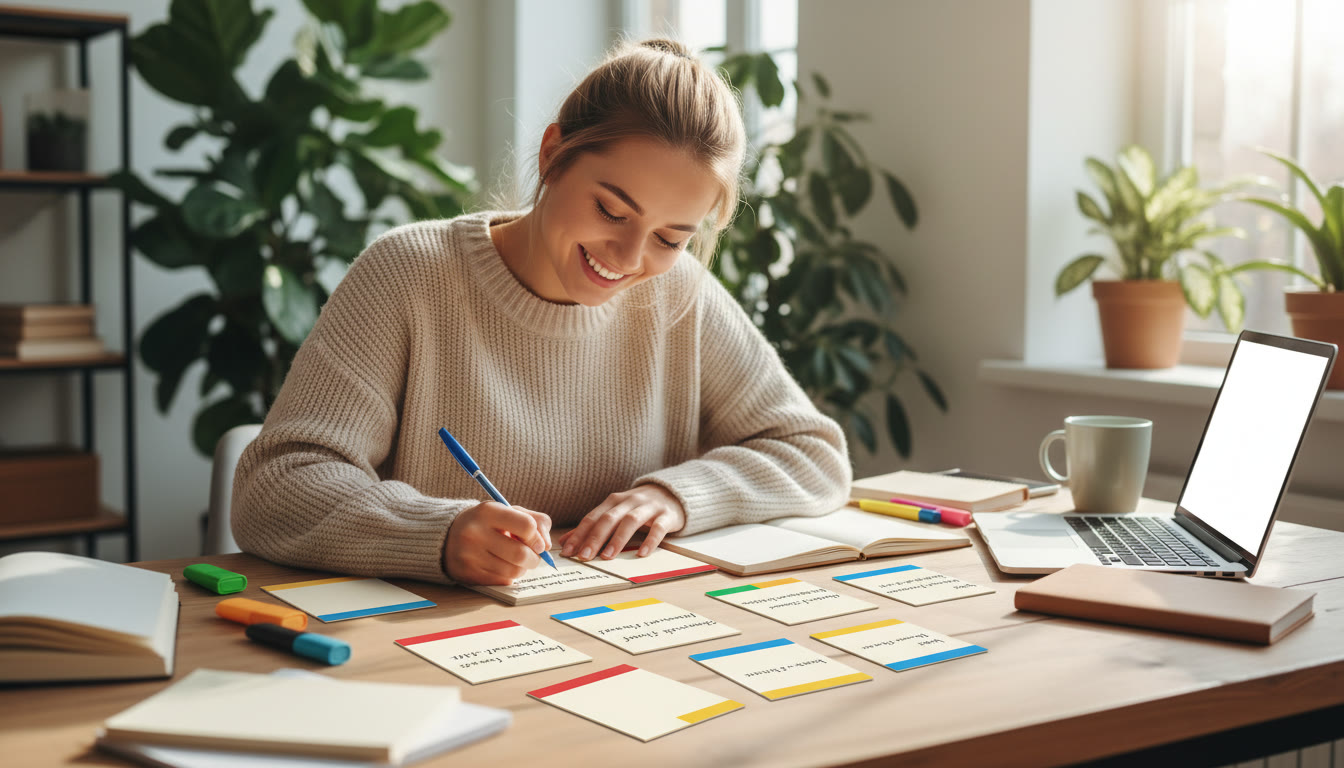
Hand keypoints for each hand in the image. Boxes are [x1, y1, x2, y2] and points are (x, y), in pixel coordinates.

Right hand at [443, 502, 552, 584]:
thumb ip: (536, 521)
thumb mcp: (508, 511)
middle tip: (532, 555)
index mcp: (487, 511)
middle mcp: (475, 533)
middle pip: (521, 554)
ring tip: (515, 560)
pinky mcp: (468, 574)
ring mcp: (469, 556)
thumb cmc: (487, 523)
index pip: (527, 526)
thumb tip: (547, 545)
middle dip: (534, 558)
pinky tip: (501, 566)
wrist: (448, 536)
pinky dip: (509, 575)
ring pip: (514, 571)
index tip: (537, 542)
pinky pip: (502, 581)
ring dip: (522, 568)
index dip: (537, 537)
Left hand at [558, 484, 685, 560]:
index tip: (568, 552)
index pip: (593, 518)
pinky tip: (642, 553)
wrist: (671, 492)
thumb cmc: (638, 507)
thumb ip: (592, 526)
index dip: (579, 534)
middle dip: (595, 538)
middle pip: (609, 519)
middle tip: (584, 557)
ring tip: (607, 557)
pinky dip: (650, 541)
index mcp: (614, 501)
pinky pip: (658, 528)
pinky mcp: (666, 515)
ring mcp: (649, 507)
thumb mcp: (615, 512)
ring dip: (618, 539)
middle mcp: (629, 501)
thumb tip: (565, 541)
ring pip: (631, 521)